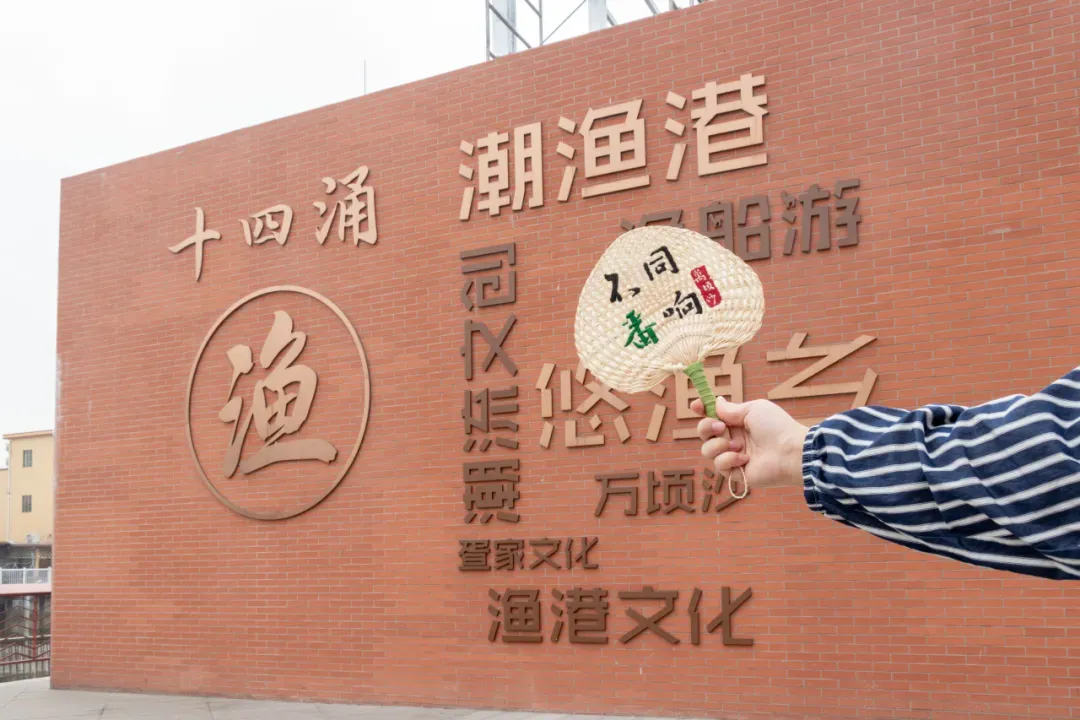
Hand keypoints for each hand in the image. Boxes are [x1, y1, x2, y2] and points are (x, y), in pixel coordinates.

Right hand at [693, 397, 808, 489]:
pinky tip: (745, 459)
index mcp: (738, 423)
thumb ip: (731, 409)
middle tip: (720, 427)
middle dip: (706, 427)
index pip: (713, 416)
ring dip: (718, 445)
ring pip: (707, 450)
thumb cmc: (776, 427)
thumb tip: (717, 401)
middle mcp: (733, 439)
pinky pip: (719, 465)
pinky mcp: (735, 473)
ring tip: (737, 445)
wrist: (790, 451)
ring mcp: (733, 456)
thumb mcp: (753, 409)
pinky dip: (730, 459)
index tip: (695, 405)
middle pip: (704, 433)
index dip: (702, 410)